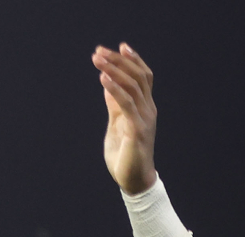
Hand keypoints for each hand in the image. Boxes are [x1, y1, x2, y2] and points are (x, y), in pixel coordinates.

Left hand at [92, 43, 156, 194]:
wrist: (134, 182)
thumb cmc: (126, 155)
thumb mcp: (118, 125)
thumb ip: (115, 106)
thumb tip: (108, 86)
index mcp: (145, 108)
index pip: (144, 77)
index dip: (133, 60)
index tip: (119, 47)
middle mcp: (148, 110)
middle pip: (138, 76)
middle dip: (118, 61)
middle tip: (99, 52)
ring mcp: (144, 119)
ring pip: (133, 85)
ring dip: (113, 70)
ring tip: (97, 60)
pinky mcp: (137, 130)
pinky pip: (126, 104)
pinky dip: (115, 89)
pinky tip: (102, 79)